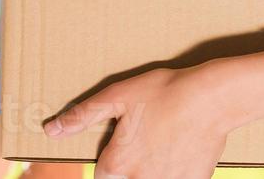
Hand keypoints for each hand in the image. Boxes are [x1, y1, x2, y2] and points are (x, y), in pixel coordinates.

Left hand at [43, 65, 227, 178]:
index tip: (125, 142)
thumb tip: (51, 130)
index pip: (102, 176)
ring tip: (166, 143)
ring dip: (154, 168)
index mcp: (117, 164)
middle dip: (133, 165)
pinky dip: (177, 170)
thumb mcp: (118, 96)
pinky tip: (183, 149)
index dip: (111, 159)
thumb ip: (82, 116)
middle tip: (150, 139)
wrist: (212, 98)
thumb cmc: (164, 92)